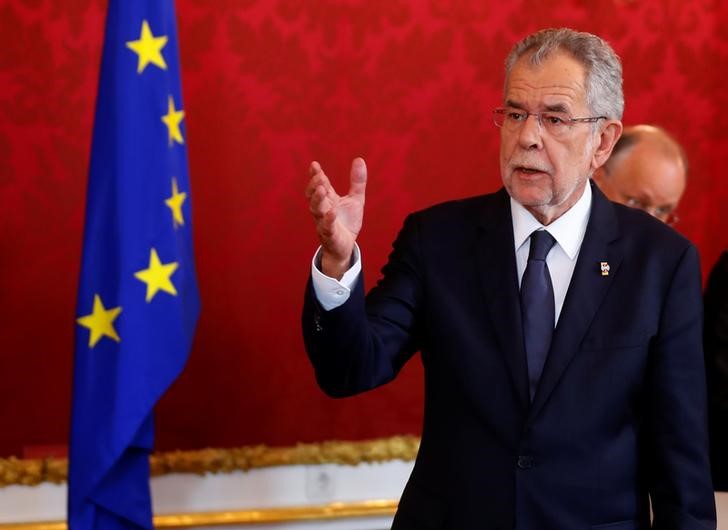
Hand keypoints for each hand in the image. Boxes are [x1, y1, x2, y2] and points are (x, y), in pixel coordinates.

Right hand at [305, 157, 366, 279]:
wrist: (346, 246)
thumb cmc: (347, 222)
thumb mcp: (356, 199)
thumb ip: (357, 181)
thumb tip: (359, 159)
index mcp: (328, 199)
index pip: (320, 185)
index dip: (316, 175)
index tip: (314, 165)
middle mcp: (323, 209)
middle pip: (314, 196)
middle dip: (314, 185)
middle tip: (318, 176)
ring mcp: (324, 222)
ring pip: (316, 210)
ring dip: (317, 199)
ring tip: (321, 189)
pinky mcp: (330, 234)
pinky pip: (326, 226)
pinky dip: (328, 219)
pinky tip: (332, 211)